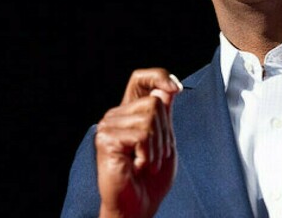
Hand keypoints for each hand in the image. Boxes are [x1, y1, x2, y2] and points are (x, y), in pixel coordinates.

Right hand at [95, 68, 182, 217]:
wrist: (138, 207)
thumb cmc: (151, 179)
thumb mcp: (165, 140)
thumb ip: (164, 114)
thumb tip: (167, 88)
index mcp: (130, 112)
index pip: (140, 79)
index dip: (158, 76)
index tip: (176, 88)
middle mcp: (117, 114)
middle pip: (154, 101)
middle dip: (165, 132)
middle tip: (155, 155)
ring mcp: (108, 125)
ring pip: (149, 116)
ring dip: (157, 146)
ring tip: (147, 163)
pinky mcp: (106, 138)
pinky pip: (141, 133)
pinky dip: (148, 153)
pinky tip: (138, 166)